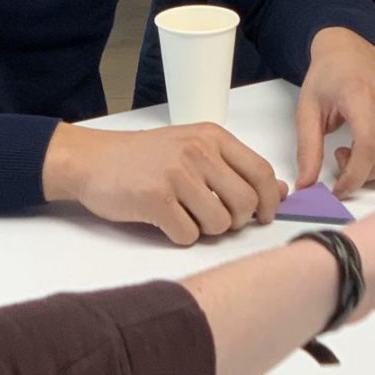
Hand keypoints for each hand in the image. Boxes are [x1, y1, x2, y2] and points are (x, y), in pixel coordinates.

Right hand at [44, 122, 285, 245]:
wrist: (94, 160)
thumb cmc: (146, 158)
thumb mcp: (196, 149)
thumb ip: (236, 168)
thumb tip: (280, 191)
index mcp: (213, 137)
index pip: (262, 172)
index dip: (269, 201)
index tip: (263, 216)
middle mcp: (199, 152)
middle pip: (246, 202)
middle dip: (238, 222)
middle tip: (220, 221)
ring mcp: (177, 174)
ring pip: (219, 223)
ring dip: (208, 231)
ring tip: (188, 217)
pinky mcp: (155, 199)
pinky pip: (188, 235)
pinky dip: (181, 236)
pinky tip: (167, 221)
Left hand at [294, 27, 374, 195]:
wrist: (350, 55)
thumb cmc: (329, 77)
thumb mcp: (307, 111)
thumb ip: (307, 149)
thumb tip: (306, 182)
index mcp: (361, 94)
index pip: (368, 145)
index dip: (354, 175)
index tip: (338, 189)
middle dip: (358, 173)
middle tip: (340, 155)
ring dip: (369, 166)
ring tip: (353, 143)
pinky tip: (369, 138)